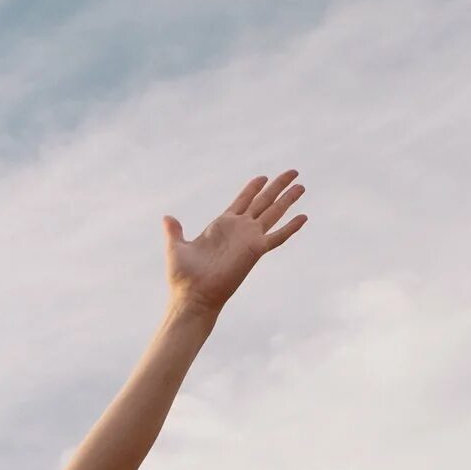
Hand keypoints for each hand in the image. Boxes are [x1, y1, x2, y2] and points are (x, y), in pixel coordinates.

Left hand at [164, 170, 305, 314]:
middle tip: (293, 172)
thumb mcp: (177, 248)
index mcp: (222, 225)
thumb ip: (175, 231)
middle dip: (277, 186)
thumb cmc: (183, 277)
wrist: (192, 296)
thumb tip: (167, 218)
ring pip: (273, 213)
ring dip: (287, 200)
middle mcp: (239, 229)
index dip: (253, 188)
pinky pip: (277, 237)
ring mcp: (249, 239)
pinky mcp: (255, 251)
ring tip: (301, 186)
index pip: (242, 201)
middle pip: (263, 201)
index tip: (264, 177)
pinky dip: (290, 227)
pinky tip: (303, 217)